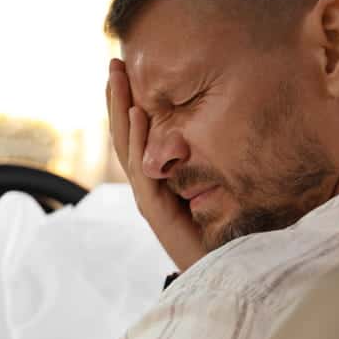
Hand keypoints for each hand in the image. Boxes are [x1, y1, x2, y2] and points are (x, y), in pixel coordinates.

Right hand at [107, 58, 204, 270]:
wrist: (224, 274)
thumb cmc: (224, 236)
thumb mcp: (218, 191)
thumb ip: (208, 168)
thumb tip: (209, 137)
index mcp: (160, 180)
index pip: (139, 136)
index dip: (129, 105)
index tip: (125, 72)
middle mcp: (149, 186)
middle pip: (127, 136)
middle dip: (118, 100)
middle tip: (114, 64)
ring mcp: (149, 198)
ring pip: (128, 147)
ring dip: (122, 111)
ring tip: (117, 79)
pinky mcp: (156, 210)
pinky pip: (144, 170)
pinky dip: (139, 140)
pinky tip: (139, 114)